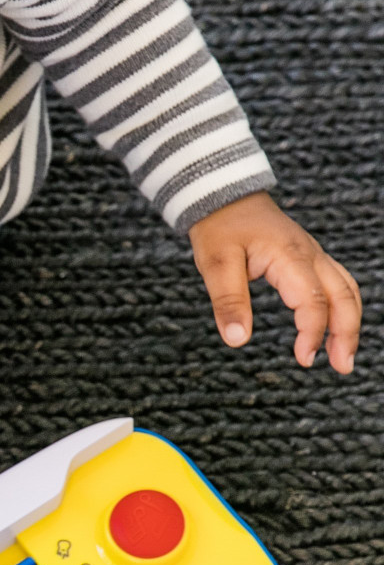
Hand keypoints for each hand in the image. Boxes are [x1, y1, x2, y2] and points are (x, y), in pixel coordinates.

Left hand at [188, 192, 360, 373]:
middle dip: (347, 333)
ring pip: (346, 289)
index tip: (304, 360)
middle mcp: (310, 255)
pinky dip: (341, 308)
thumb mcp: (215, 264)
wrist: (222, 197)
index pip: (313, 301)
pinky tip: (332, 329)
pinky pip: (336, 283)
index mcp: (290, 256)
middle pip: (344, 296)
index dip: (313, 332)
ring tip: (342, 357)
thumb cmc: (219, 228)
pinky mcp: (308, 258)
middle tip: (342, 367)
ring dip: (349, 322)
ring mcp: (313, 255)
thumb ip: (227, 301)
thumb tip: (237, 340)